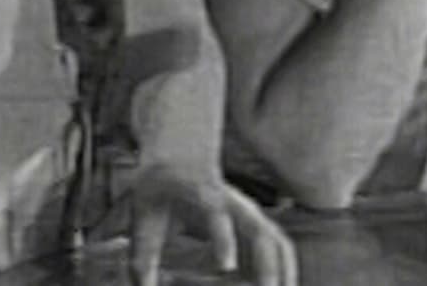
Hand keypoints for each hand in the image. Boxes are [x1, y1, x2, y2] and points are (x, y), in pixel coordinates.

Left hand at [128, 159, 296, 285]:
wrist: (180, 153)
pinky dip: (284, 267)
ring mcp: (250, 213)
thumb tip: (142, 285)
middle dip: (269, 265)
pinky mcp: (255, 221)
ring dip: (284, 270)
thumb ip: (143, 251)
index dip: (223, 242)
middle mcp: (234, 204)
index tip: (226, 268)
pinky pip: (278, 245)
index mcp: (204, 194)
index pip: (218, 217)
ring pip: (277, 240)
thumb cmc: (160, 184)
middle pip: (261, 232)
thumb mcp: (145, 214)